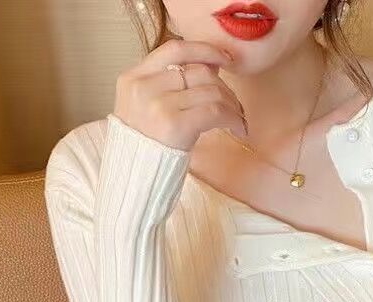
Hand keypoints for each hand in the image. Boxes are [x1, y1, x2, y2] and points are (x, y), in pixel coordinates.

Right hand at [113, 39, 246, 151]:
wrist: (135, 180)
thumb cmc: (146, 149)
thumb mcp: (146, 109)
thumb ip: (169, 85)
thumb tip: (211, 64)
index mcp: (133, 78)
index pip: (174, 50)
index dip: (204, 49)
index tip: (225, 59)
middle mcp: (144, 87)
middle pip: (198, 71)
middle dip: (224, 87)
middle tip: (234, 106)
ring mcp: (158, 105)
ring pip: (211, 91)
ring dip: (232, 105)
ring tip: (238, 121)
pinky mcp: (175, 125)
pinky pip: (216, 111)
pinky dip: (233, 119)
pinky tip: (238, 130)